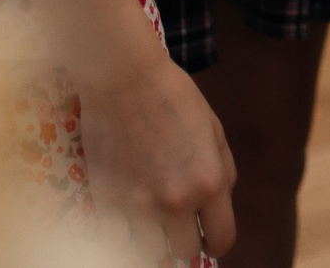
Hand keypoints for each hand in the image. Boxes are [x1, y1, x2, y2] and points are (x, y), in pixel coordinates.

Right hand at [74, 49, 238, 262]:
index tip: (208, 240)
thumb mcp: (215, 130)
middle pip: (184, 253)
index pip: (221, 240)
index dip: (216, 244)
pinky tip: (127, 216)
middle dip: (184, 243)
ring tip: (151, 222)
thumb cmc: (174, 97)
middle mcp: (177, 202)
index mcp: (210, 183)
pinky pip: (117, 239)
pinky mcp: (106, 202)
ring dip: (153, 241)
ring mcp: (138, 206)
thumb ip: (223, 172)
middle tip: (177, 228)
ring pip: (149, 253)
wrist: (124, 78)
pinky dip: (123, 233)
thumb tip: (219, 205)